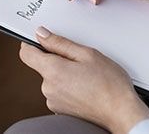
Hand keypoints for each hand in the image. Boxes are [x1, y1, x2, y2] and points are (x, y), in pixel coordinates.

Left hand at [19, 27, 148, 133]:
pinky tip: (85, 87)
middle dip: (57, 60)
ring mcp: (53, 101)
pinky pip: (59, 92)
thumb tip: (42, 35)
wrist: (121, 113)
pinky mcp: (60, 110)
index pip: (26, 53)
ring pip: (52, 79)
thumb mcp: (87, 54)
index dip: (32, 43)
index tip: (42, 40)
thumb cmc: (109, 85)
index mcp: (52, 71)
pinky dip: (68, 87)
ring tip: (86, 76)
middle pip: (42, 66)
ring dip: (64, 74)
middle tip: (79, 60)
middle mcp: (48, 88)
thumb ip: (60, 43)